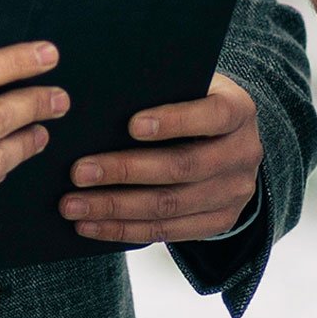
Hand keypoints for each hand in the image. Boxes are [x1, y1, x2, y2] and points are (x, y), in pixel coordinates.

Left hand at [59, 71, 264, 243]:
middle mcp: (243, 153)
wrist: (226, 140)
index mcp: (239, 111)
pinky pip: (168, 232)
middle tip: (78, 172)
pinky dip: (125, 230)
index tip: (131, 125)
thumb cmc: (190, 102)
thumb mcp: (188, 84)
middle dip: (126, 171)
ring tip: (73, 206)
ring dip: (116, 208)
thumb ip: (160, 88)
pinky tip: (91, 225)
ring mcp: (235, 192)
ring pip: (170, 205)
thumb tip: (100, 99)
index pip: (212, 115)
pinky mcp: (219, 221)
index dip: (174, 121)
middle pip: (183, 166)